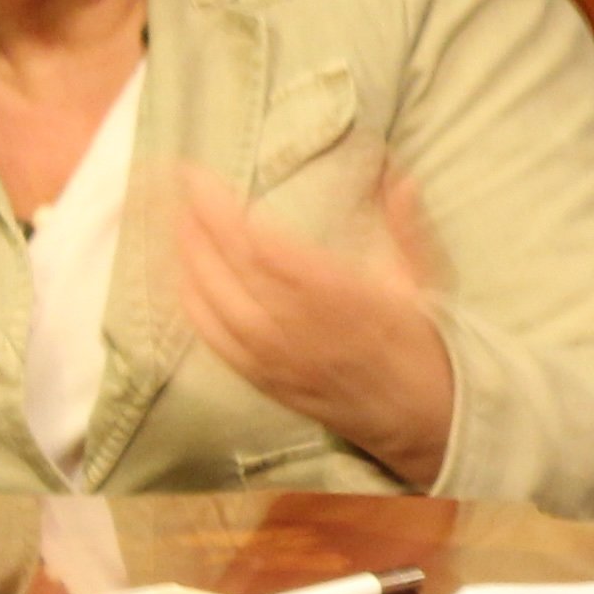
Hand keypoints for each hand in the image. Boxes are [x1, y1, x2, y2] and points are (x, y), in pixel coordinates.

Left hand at [163, 163, 458, 483]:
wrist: (419, 418)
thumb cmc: (418, 345)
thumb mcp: (423, 281)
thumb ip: (406, 227)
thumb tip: (397, 176)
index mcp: (347, 297)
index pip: (269, 249)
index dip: (226, 213)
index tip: (201, 178)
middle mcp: (305, 329)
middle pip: (235, 270)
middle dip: (197, 224)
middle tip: (175, 186)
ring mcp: (280, 358)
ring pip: (217, 304)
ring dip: (188, 259)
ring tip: (171, 219)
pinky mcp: (264, 380)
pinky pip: (216, 341)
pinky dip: (191, 305)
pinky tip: (178, 275)